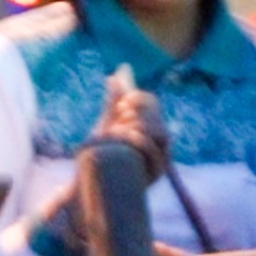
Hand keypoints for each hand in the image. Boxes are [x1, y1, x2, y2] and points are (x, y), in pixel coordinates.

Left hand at [90, 65, 171, 181]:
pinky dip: (141, 140)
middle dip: (140, 112)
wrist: (95, 182)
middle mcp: (157, 142)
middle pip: (158, 118)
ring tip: (122, 126)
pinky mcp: (154, 173)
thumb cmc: (104, 154)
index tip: (123, 102)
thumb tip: (117, 73)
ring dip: (140, 124)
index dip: (140, 99)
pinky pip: (154, 152)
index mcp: (147, 125)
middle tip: (122, 111)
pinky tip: (127, 135)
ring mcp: (158, 157)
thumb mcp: (107, 124)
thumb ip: (114, 102)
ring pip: (160, 133)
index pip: (152, 105)